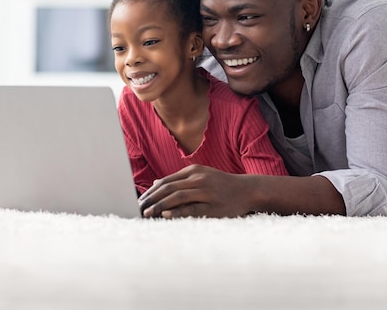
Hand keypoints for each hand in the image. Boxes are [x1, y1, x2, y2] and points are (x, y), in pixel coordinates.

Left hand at [137, 165, 256, 217]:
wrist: (248, 190)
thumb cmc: (221, 185)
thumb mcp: (200, 175)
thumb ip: (179, 180)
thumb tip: (155, 184)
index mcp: (193, 171)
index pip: (166, 182)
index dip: (151, 192)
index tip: (139, 201)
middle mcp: (199, 179)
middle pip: (169, 189)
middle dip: (151, 200)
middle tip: (139, 209)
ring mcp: (206, 192)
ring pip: (178, 197)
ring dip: (160, 206)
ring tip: (148, 213)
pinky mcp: (213, 206)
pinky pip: (192, 208)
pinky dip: (178, 211)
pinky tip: (166, 214)